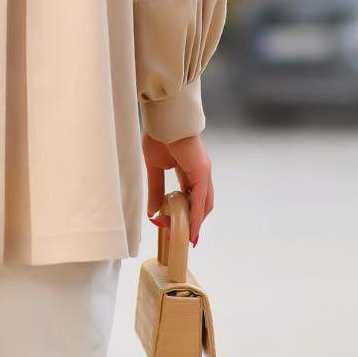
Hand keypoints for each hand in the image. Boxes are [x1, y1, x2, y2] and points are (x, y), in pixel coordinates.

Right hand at [142, 130, 213, 245]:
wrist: (164, 120)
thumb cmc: (159, 136)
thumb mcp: (155, 168)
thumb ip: (155, 189)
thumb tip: (153, 212)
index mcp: (190, 168)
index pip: (191, 196)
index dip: (186, 212)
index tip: (177, 225)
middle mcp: (200, 172)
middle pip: (201, 203)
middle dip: (192, 220)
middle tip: (182, 235)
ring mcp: (203, 172)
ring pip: (204, 203)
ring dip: (196, 221)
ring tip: (187, 236)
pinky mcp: (201, 172)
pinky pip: (201, 199)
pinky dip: (197, 215)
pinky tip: (192, 227)